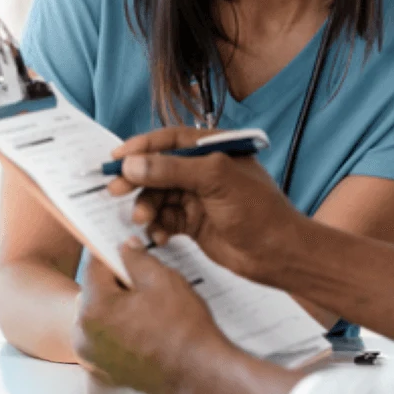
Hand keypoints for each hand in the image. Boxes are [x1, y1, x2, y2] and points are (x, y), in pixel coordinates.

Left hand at [73, 240, 234, 393]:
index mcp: (95, 309)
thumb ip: (137, 258)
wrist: (199, 372)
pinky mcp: (105, 370)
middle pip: (95, 292)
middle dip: (116, 282)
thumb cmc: (183, 328)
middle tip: (143, 280)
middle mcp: (85, 336)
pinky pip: (107, 338)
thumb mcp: (162, 280)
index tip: (125, 249)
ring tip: (148, 306)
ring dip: (118, 306)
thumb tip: (126, 247)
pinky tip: (146, 326)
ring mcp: (94, 356)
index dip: (113, 253)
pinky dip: (121, 328)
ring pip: (100, 316)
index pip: (95, 267)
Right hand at [106, 127, 304, 284]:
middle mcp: (204, 170)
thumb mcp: (215, 180)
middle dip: (137, 179)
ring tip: (143, 220)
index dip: (142, 146)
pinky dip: (158, 226)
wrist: (278, 254)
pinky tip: (159, 236)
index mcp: (213, 149)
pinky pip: (165, 218)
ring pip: (159, 195)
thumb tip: (132, 164)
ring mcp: (198, 197)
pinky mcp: (195, 222)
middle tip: (115, 190)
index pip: (170, 139)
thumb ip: (172, 170)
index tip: (116, 158)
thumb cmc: (258, 210)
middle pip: (159, 168)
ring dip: (147, 206)